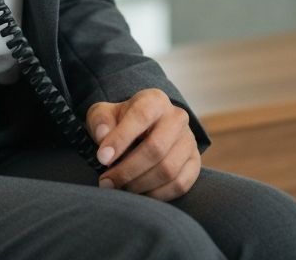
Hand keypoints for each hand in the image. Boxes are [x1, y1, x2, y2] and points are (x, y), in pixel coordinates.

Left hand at [86, 88, 200, 200]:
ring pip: (168, 169)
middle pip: (156, 148)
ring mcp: (189, 140)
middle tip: (107, 182)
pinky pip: (180, 184)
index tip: (102, 159)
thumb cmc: (120, 122)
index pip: (140, 117)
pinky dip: (157, 195)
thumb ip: (100, 121)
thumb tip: (103, 136)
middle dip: (128, 170)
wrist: (143, 130)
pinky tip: (139, 194)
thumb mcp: (104, 115)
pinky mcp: (194, 162)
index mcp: (154, 100)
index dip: (120, 139)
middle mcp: (176, 117)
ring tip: (120, 189)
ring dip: (140, 185)